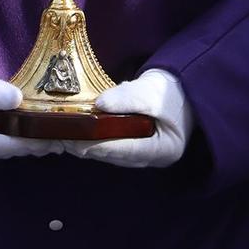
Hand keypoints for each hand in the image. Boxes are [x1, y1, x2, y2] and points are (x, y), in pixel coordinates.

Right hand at [0, 56, 63, 161]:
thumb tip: (17, 100)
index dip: (27, 142)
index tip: (52, 138)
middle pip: (2, 151)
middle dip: (31, 145)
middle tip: (61, 138)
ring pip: (1, 148)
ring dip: (26, 142)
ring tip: (53, 135)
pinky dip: (16, 136)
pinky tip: (32, 129)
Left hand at [65, 70, 192, 167]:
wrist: (187, 89)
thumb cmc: (175, 92)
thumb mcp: (153, 91)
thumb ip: (128, 98)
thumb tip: (99, 104)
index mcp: (164, 149)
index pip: (126, 150)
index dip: (99, 146)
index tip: (76, 141)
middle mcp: (152, 159)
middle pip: (115, 155)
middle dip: (87, 147)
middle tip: (62, 138)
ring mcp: (143, 155)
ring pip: (110, 153)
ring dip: (87, 145)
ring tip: (62, 137)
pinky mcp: (133, 147)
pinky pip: (110, 146)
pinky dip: (93, 140)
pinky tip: (76, 133)